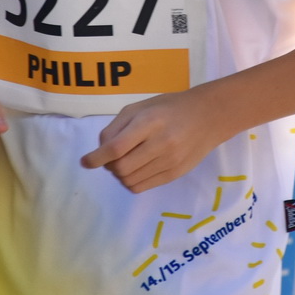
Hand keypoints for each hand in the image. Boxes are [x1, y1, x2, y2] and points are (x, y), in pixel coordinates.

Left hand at [80, 88, 229, 192]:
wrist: (208, 117)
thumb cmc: (169, 107)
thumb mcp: (140, 107)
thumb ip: (116, 127)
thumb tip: (100, 152)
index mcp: (149, 122)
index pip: (116, 148)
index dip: (96, 158)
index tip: (85, 162)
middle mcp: (161, 143)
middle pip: (121, 168)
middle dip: (108, 166)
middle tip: (110, 158)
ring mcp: (170, 161)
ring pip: (129, 180)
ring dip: (119, 175)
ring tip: (124, 161)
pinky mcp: (175, 174)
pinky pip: (142, 187)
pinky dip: (130, 182)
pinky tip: (135, 169)